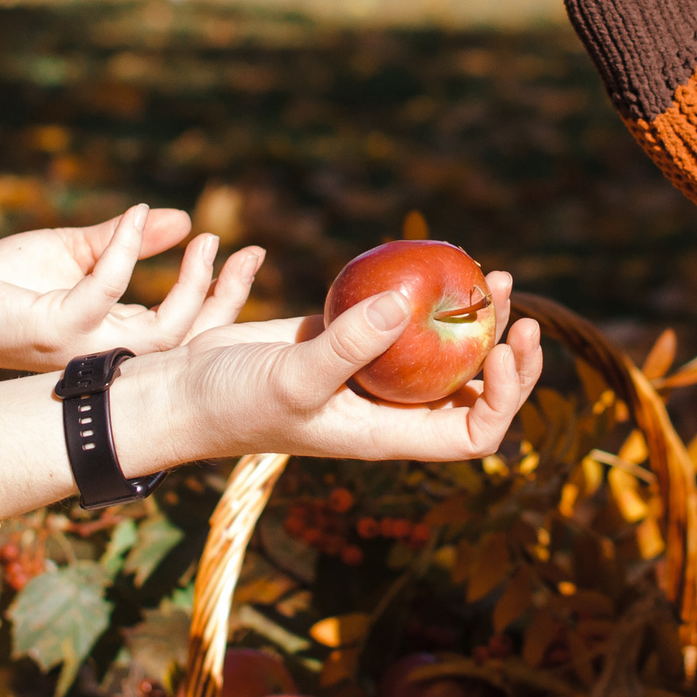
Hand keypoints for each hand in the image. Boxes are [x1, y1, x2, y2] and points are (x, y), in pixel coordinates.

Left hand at [0, 205, 258, 370]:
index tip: (247, 251)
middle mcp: (104, 349)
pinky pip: (103, 294)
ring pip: (161, 332)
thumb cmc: (2, 282)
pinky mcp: (52, 327)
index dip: (222, 295)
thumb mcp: (76, 253)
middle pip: (188, 340)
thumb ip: (123, 241)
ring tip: (202, 237)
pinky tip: (136, 219)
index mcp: (114, 334)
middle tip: (247, 251)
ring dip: (190, 283)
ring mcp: (81, 344)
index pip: (185, 328)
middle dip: (226, 298)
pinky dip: (125, 254)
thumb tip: (179, 217)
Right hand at [112, 270, 543, 475]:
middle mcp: (388, 408)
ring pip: (440, 351)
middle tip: (513, 301)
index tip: (502, 346)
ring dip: (472, 318)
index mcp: (387, 434)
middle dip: (502, 349)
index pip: (471, 433)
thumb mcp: (293, 376)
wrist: (183, 392)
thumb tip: (409, 301)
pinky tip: (429, 263)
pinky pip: (399, 320)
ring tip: (492, 274)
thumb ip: (349, 344)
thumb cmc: (234, 404)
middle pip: (470, 389)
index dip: (504, 396)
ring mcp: (368, 373)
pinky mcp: (344, 339)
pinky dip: (423, 297)